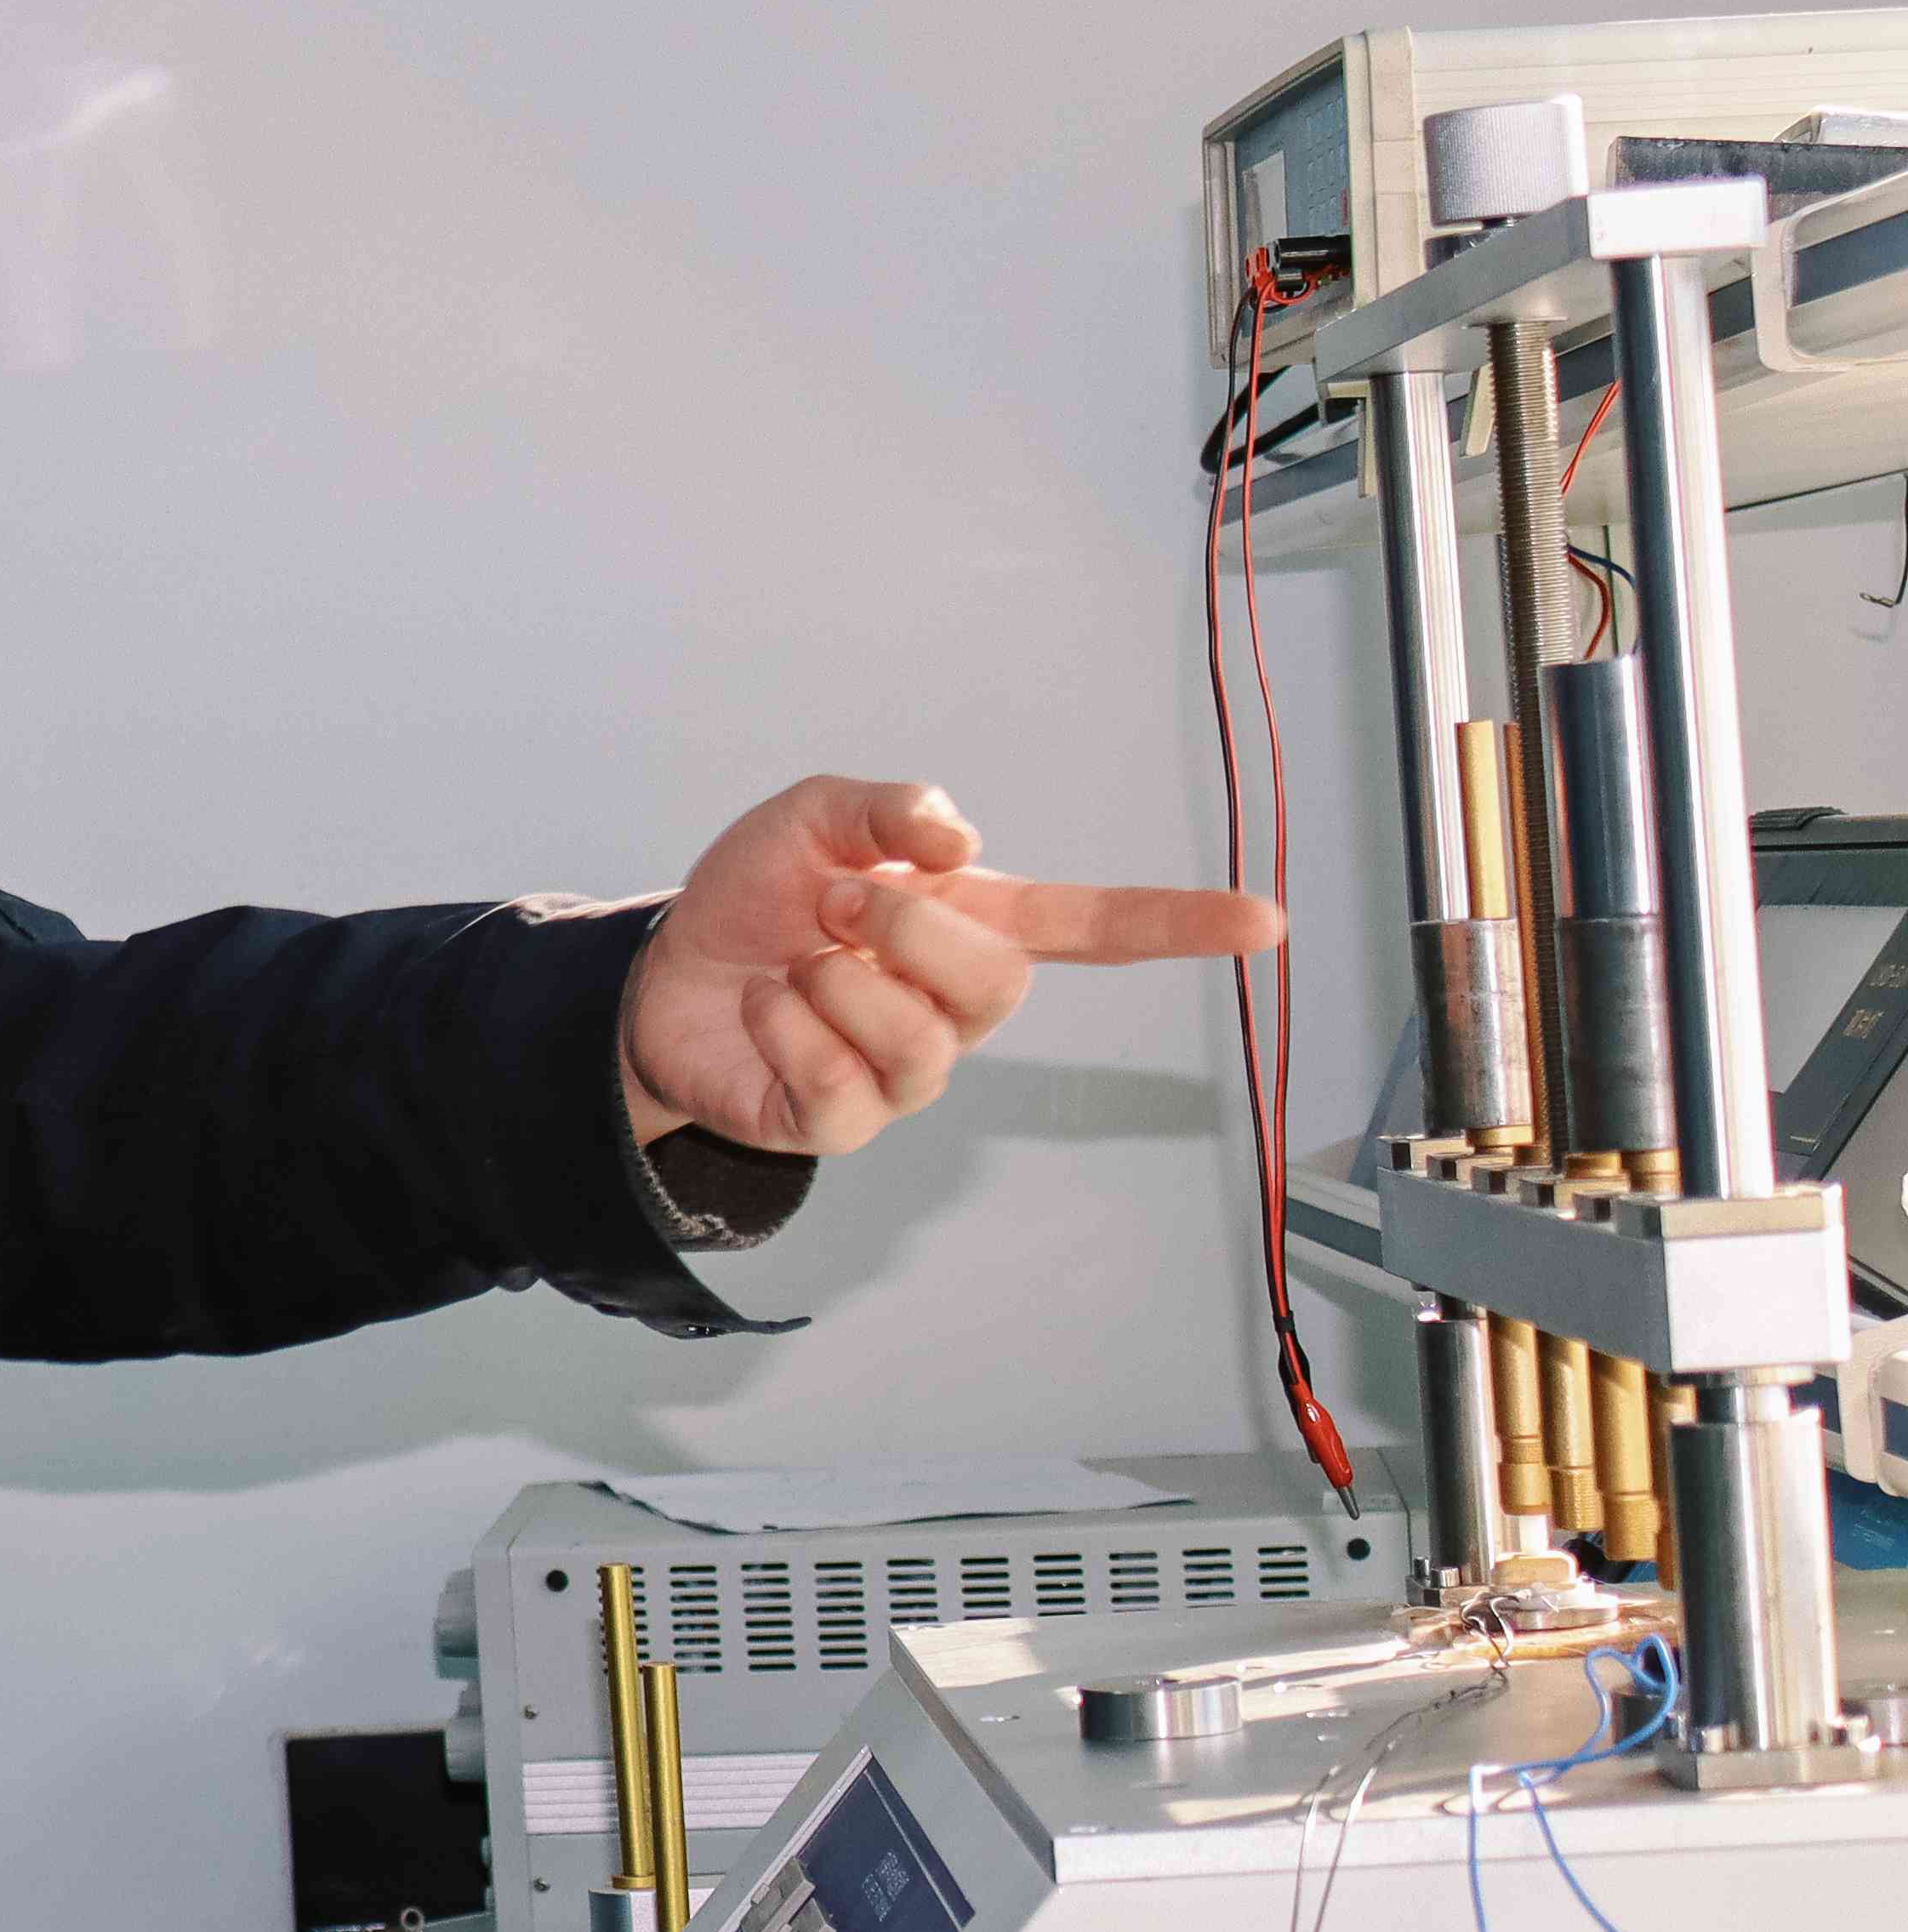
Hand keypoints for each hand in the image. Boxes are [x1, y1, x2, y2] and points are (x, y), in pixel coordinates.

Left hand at [620, 778, 1279, 1157]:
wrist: (663, 975)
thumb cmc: (759, 899)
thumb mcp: (810, 820)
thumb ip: (887, 810)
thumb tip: (957, 839)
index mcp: (973, 924)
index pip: (1096, 927)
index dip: (1178, 924)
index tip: (1267, 921)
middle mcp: (957, 1005)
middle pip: (1001, 983)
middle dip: (909, 931)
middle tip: (835, 904)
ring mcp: (909, 1071)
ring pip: (920, 1041)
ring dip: (837, 980)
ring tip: (795, 961)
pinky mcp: (846, 1122)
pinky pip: (841, 1087)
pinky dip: (787, 1029)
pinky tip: (767, 1011)